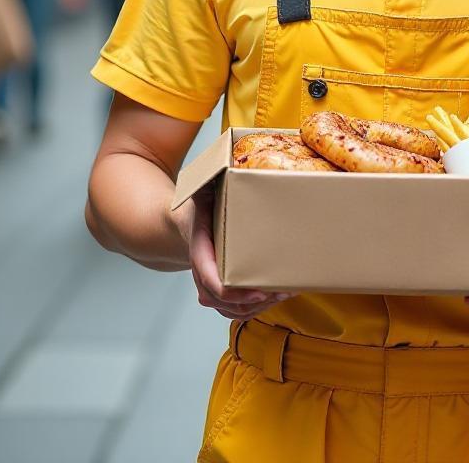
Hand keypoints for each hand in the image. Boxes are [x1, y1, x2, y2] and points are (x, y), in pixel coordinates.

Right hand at [188, 187, 293, 320]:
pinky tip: (275, 297)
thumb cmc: (201, 201)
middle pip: (222, 300)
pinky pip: (232, 309)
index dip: (230, 290)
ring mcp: (209, 281)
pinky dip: (252, 309)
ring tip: (284, 294)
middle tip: (282, 291)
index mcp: (199, 244)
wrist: (184, 220)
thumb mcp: (203, 185)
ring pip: (228, 309)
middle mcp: (201, 267)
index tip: (257, 291)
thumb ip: (212, 176)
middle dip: (252, 301)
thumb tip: (228, 159)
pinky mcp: (220, 287)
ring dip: (256, 308)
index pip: (207, 275)